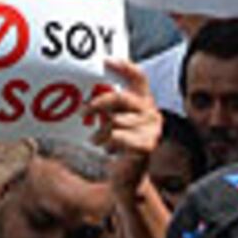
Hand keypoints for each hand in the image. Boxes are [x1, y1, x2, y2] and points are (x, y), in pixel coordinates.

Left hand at [87, 59, 158, 191]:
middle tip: (84, 111)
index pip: (138, 77)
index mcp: (144, 102)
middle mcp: (152, 112)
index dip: (124, 67)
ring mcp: (153, 128)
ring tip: (98, 140)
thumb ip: (107, 107)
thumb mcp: (112, 121)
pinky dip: (108, 143)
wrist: (128, 177)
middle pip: (121, 98)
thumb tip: (85, 98)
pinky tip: (108, 149)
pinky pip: (118, 136)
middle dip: (98, 104)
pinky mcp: (148, 144)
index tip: (105, 61)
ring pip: (116, 120)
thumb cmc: (117, 146)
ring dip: (101, 132)